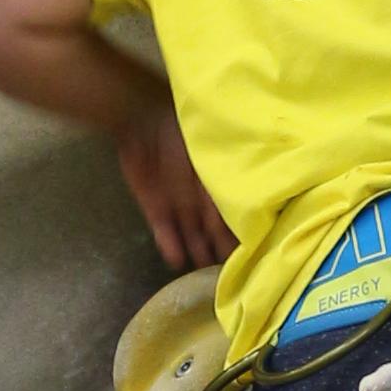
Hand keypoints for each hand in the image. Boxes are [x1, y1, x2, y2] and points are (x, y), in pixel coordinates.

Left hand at [118, 95, 230, 271]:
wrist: (140, 120)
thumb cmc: (180, 134)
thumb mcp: (201, 161)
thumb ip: (209, 192)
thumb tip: (223, 224)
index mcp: (217, 183)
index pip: (232, 214)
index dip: (240, 233)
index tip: (250, 251)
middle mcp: (199, 197)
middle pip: (212, 230)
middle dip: (219, 248)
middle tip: (228, 270)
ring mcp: (176, 204)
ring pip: (189, 233)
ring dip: (195, 250)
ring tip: (202, 270)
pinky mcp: (153, 207)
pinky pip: (163, 230)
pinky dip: (168, 244)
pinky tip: (176, 260)